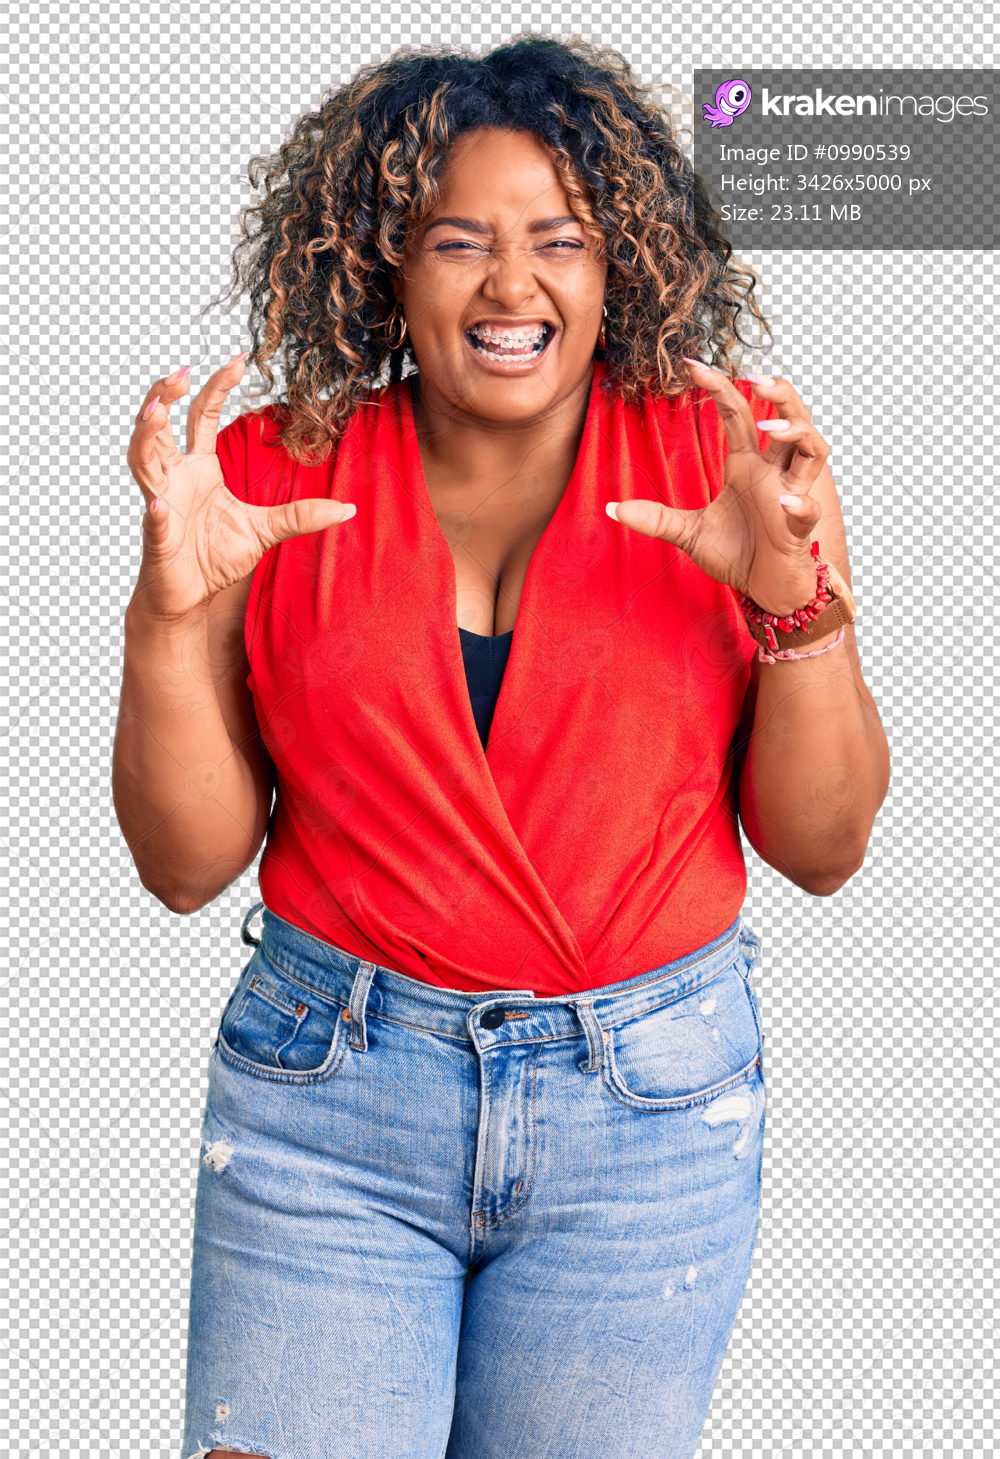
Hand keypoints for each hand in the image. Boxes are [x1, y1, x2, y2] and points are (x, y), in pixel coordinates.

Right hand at [126, 354, 354, 621]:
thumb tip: (348, 509)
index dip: (215, 387)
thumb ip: (301, 516)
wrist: (189, 597)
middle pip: (159, 426)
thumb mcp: (266, 530)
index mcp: (199, 467)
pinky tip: (159, 506)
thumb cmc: (215, 558)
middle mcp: (174, 477)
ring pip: (142, 460)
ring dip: (146, 436)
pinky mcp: (157, 537)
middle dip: (163, 396)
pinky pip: (154, 520)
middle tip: (180, 373)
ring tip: (154, 412)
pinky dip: (156, 513)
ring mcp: (160, 503)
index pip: (201, 416)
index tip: (239, 359)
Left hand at [607, 360, 830, 614]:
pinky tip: (784, 502)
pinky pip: (807, 509)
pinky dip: (799, 504)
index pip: (738, 414)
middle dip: (780, 393)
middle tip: (755, 378)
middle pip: (791, 416)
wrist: (765, 592)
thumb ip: (655, 518)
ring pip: (813, 449)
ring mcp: (790, 496)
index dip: (719, 387)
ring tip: (771, 428)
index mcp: (747, 465)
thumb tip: (612, 507)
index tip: (693, 364)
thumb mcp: (689, 533)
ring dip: (797, 433)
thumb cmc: (738, 555)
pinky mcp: (798, 529)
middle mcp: (773, 473)